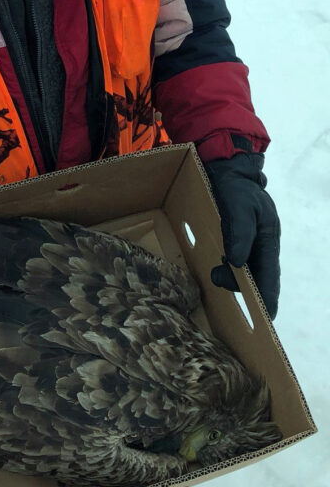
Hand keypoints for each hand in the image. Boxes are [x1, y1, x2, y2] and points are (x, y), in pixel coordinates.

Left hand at [204, 150, 280, 319]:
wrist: (226, 168)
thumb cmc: (235, 186)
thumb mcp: (238, 205)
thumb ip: (239, 233)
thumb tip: (238, 263)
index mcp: (267, 239)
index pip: (270, 276)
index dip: (267, 298)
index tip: (265, 317)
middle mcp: (260, 245)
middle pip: (255, 277)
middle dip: (240, 285)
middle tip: (218, 277)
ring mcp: (249, 243)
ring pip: (243, 270)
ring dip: (230, 275)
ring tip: (216, 268)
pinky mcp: (237, 239)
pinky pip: (234, 260)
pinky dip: (226, 265)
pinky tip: (216, 260)